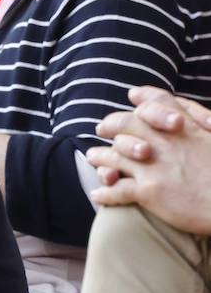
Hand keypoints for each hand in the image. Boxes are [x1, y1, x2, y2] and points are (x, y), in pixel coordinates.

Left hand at [85, 87, 210, 233]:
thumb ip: (198, 120)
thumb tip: (181, 112)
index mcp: (185, 129)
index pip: (156, 103)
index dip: (142, 99)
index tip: (132, 97)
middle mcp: (165, 143)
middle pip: (125, 125)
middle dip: (110, 125)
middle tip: (101, 129)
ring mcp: (154, 166)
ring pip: (114, 156)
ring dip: (100, 157)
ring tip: (93, 158)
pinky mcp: (149, 191)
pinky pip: (117, 189)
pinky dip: (104, 192)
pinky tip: (97, 195)